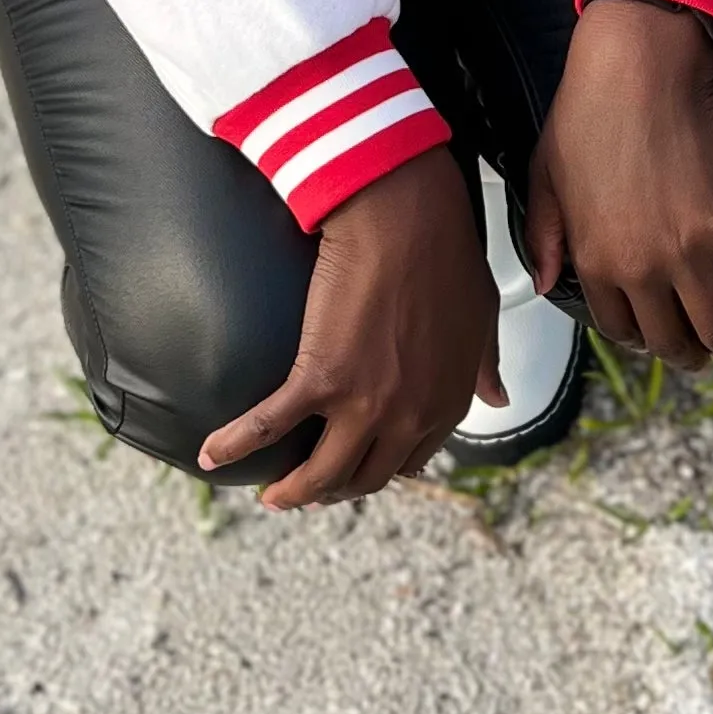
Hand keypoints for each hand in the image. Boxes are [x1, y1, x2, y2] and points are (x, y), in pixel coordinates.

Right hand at [198, 146, 495, 509]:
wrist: (407, 216)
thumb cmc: (446, 251)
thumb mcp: (483, 316)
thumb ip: (486, 364)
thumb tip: (500, 397)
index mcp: (446, 402)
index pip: (410, 460)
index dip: (381, 469)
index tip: (359, 468)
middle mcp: (407, 415)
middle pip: (364, 476)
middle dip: (336, 491)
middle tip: (311, 489)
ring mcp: (363, 403)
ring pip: (320, 474)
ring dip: (292, 493)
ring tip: (271, 497)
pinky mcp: (319, 378)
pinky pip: (267, 426)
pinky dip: (235, 444)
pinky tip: (212, 455)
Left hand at [525, 0, 712, 373]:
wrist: (638, 67)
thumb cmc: (586, 110)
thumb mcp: (545, 176)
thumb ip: (544, 234)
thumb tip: (545, 281)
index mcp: (595, 260)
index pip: (618, 326)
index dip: (638, 338)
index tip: (653, 335)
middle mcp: (642, 268)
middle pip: (670, 339)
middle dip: (687, 356)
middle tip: (701, 354)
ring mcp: (690, 251)